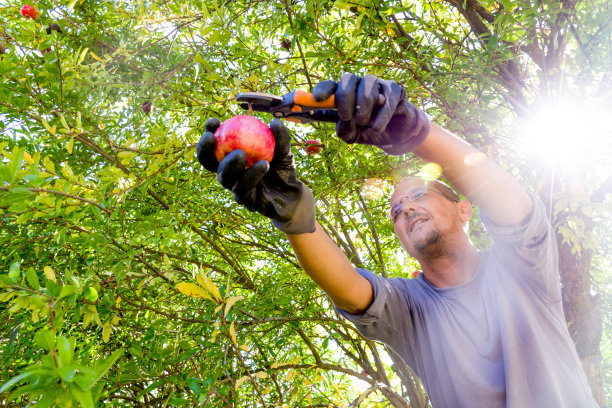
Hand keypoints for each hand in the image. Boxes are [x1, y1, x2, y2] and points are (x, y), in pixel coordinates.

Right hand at [196, 118, 315, 233]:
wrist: (292, 193)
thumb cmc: (283, 168)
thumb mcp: (284, 151)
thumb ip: (280, 138)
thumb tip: (274, 122)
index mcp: (232, 155)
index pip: (216, 142)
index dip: (210, 132)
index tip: (214, 122)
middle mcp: (229, 170)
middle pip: (208, 161)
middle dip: (204, 149)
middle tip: (211, 137)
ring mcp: (234, 185)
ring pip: (223, 176)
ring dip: (229, 163)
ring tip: (241, 153)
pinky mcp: (243, 198)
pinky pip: (242, 187)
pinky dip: (251, 175)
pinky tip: (263, 165)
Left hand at [312, 73, 429, 154]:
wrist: (395, 137)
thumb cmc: (368, 132)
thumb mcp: (352, 135)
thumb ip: (344, 129)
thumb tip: (344, 120)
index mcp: (344, 94)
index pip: (331, 85)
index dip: (324, 89)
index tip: (318, 99)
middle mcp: (359, 85)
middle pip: (348, 79)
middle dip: (345, 98)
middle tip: (347, 116)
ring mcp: (378, 85)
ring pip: (368, 83)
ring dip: (364, 106)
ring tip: (365, 123)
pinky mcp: (395, 89)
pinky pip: (388, 94)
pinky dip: (382, 114)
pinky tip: (377, 128)